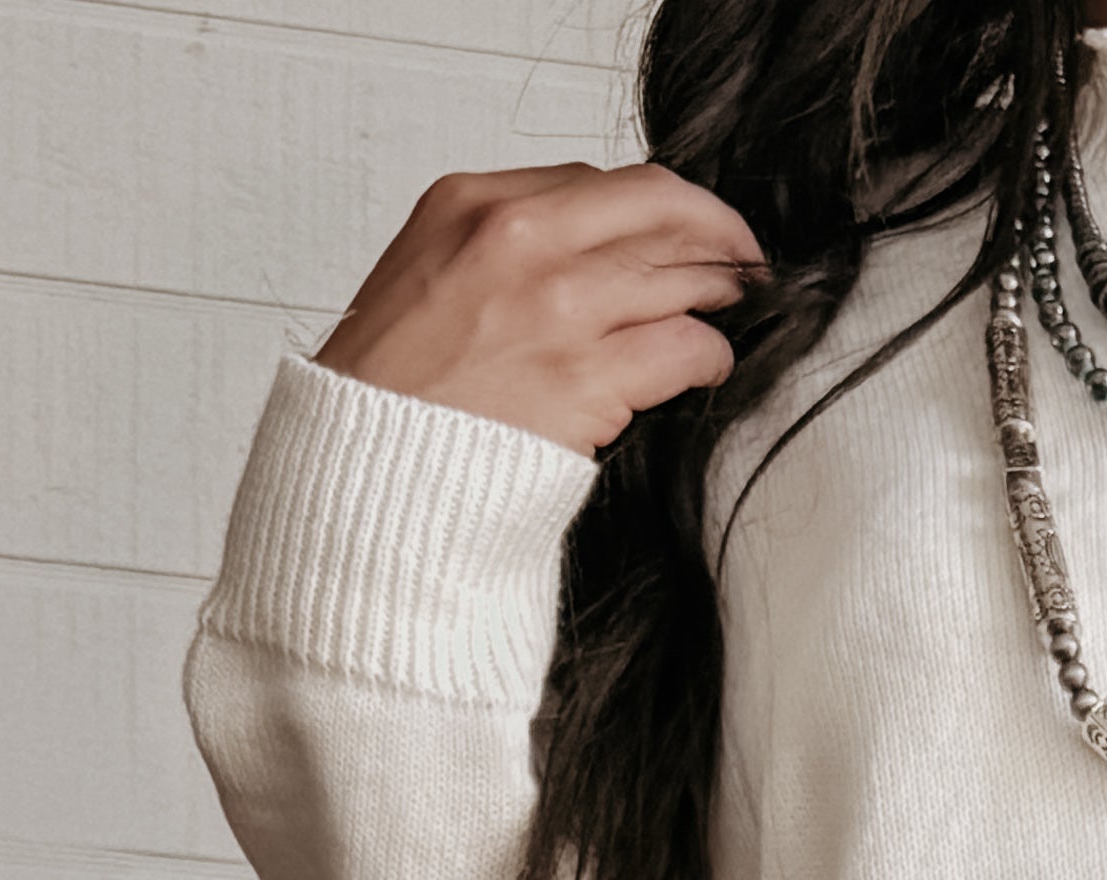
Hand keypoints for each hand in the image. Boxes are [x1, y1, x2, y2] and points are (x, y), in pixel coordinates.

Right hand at [317, 165, 766, 454]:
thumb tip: (579, 245)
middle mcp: (520, 240)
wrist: (367, 471)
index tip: (679, 227)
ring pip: (681, 274)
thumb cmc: (389, 392)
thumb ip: (499, 247)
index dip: (653, 206)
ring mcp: (557, 307)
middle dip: (713, 232)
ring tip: (733, 308)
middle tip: (740, 258)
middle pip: (655, 209)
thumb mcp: (427, 274)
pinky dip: (711, 354)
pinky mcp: (587, 378)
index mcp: (473, 203)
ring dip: (721, 292)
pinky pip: (685, 347)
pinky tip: (710, 365)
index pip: (595, 181)